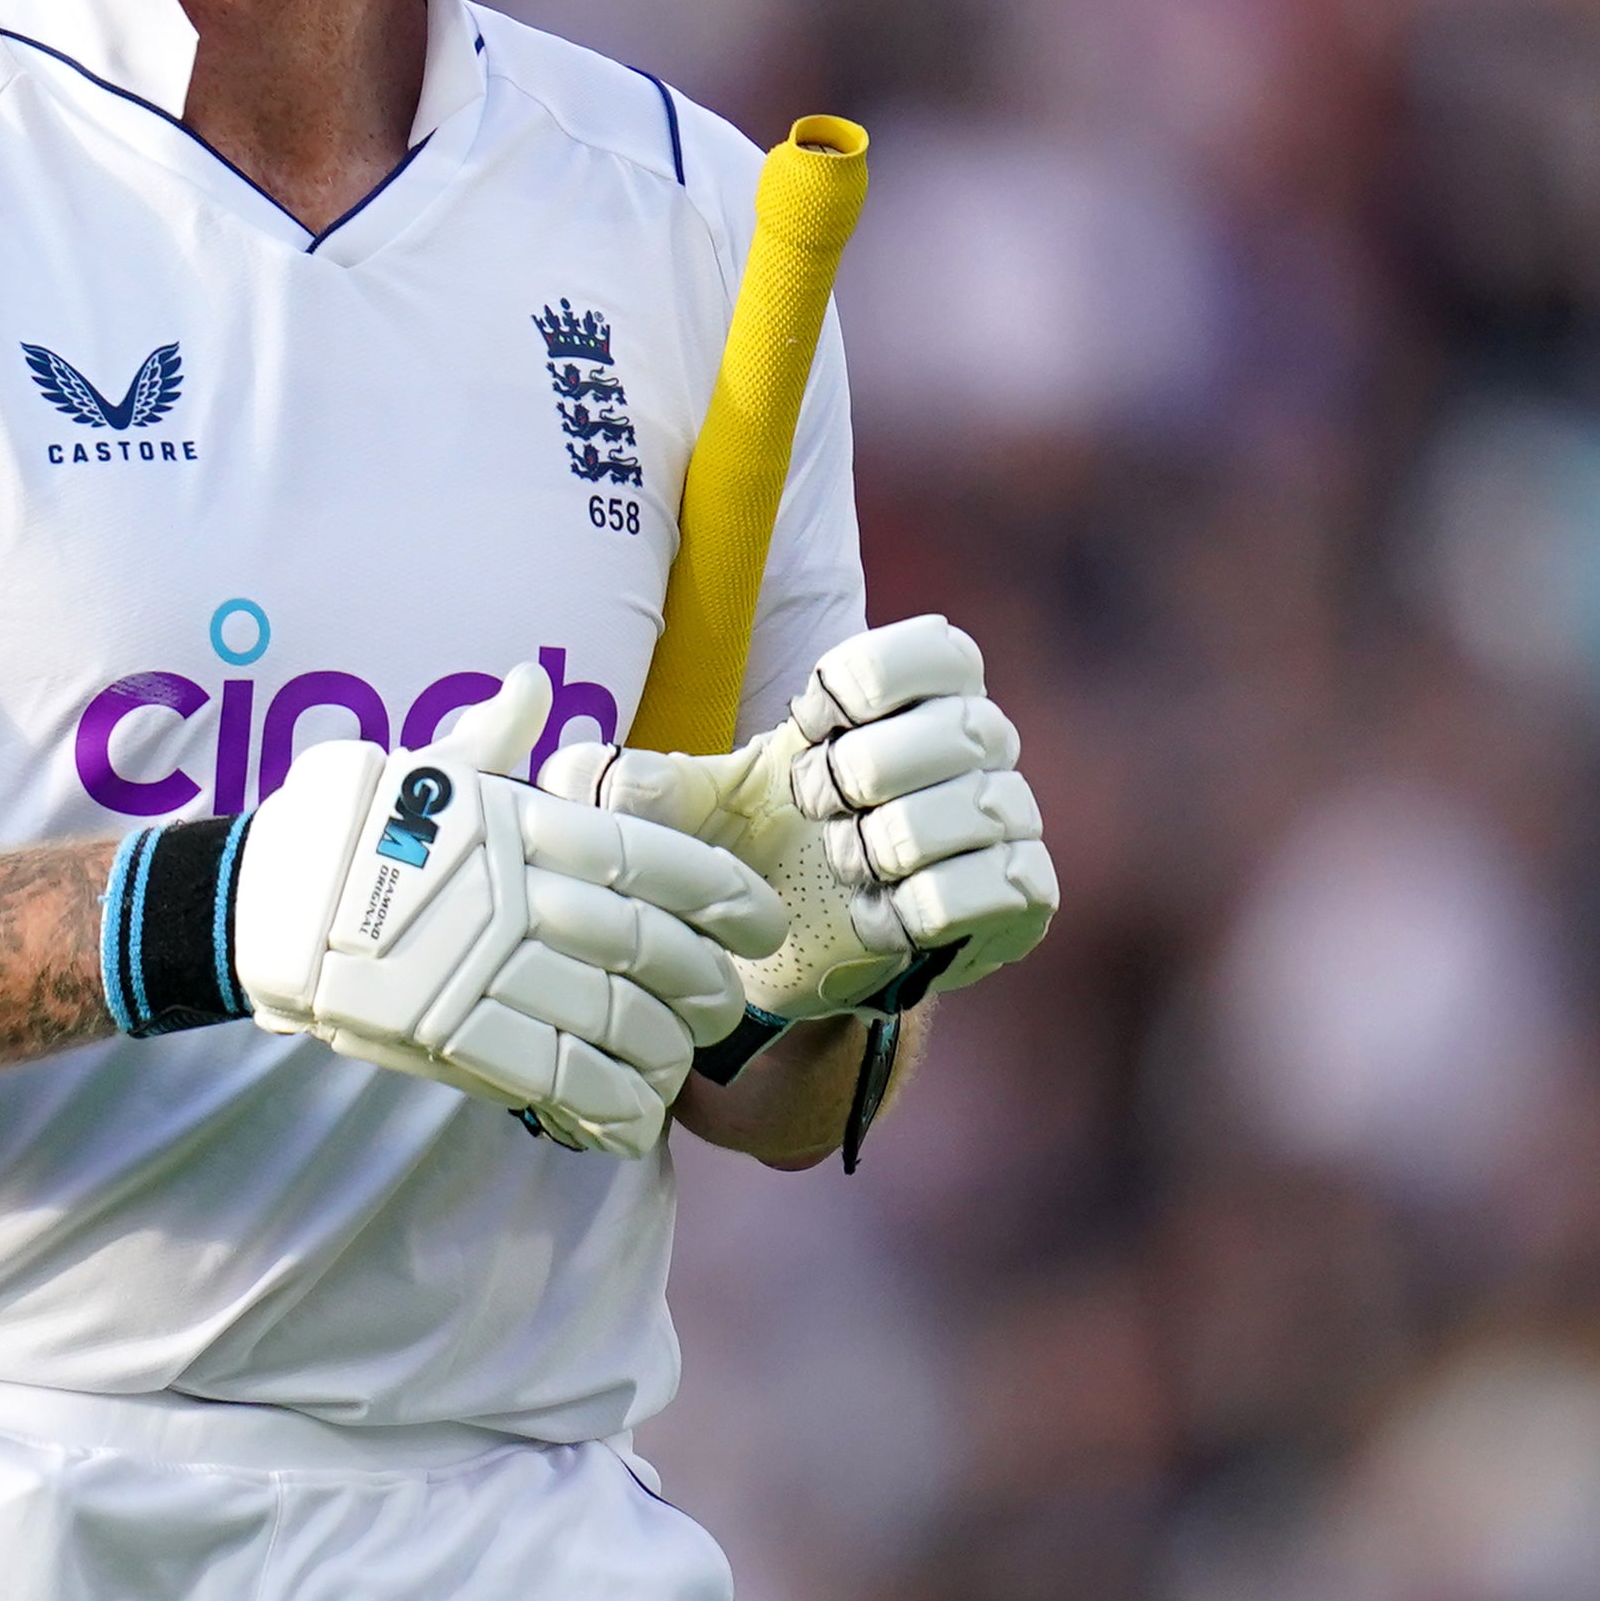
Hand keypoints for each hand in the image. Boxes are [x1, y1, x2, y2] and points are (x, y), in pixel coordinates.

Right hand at [230, 676, 788, 1154]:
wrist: (252, 903)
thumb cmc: (345, 828)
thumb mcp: (420, 764)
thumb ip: (491, 736)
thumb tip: (533, 682)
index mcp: (518, 824)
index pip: (648, 856)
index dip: (721, 893)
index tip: (759, 922)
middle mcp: (516, 895)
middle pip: (648, 948)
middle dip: (704, 987)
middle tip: (723, 1008)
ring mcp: (487, 970)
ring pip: (616, 1022)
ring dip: (664, 1055)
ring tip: (678, 1068)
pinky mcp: (455, 1038)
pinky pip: (560, 1082)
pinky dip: (610, 1109)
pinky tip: (634, 1124)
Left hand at [573, 614, 1055, 1028]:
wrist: (791, 953)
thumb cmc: (752, 847)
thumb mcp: (692, 810)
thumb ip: (641, 783)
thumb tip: (574, 770)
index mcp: (917, 693)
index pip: (940, 647)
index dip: (865, 687)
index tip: (804, 730)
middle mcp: (982, 746)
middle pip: (956, 728)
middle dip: (863, 776)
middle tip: (816, 812)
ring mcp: (1012, 821)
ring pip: (973, 811)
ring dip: (884, 847)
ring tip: (844, 869)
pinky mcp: (1025, 899)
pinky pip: (988, 887)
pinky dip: (917, 907)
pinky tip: (878, 917)